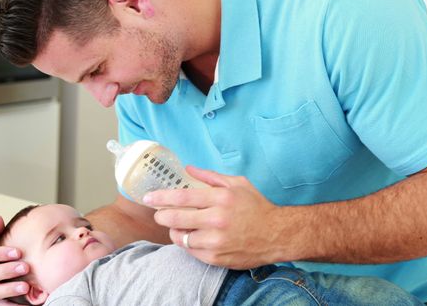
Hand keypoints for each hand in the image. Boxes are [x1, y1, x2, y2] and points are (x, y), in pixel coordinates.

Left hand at [143, 166, 284, 268]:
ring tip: (179, 226)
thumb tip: (188, 169)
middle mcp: (217, 219)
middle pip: (176, 218)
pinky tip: (193, 237)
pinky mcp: (216, 257)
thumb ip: (210, 176)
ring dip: (175, 231)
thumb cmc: (257, 207)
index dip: (161, 197)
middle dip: (162, 215)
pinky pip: (191, 251)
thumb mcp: (238, 184)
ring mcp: (216, 241)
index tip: (149, 198)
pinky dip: (188, 243)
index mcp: (221, 198)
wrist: (277, 235)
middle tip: (159, 213)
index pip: (182, 197)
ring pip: (181, 237)